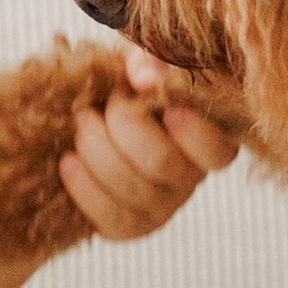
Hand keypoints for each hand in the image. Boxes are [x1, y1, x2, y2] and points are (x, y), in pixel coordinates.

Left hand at [61, 48, 239, 241]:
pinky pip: (113, 220)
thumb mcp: (145, 65)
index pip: (218, 151)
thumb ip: (149, 62)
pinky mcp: (132, 225)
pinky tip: (69, 161)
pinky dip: (85, 189)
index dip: (194, 133)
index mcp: (210, 138)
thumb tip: (144, 78)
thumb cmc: (134, 87)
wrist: (101, 116)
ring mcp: (164, 207)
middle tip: (98, 104)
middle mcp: (192, 178)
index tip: (168, 107)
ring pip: (133, 190)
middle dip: (122, 126)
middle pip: (161, 163)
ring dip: (96, 151)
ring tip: (79, 122)